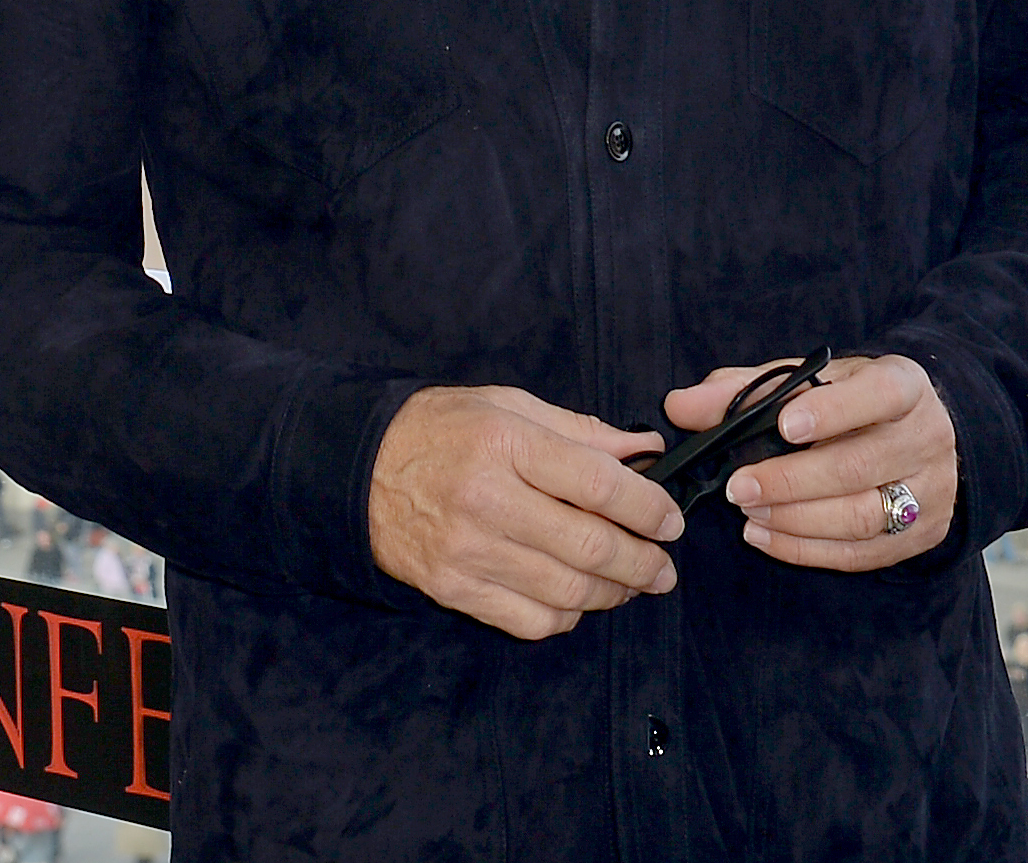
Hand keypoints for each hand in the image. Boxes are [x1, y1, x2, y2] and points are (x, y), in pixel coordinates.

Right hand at [367, 385, 681, 638]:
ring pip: (567, 591)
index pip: (596, 482)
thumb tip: (644, 451)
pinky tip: (576, 601)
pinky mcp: (453, 588)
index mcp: (503, 442)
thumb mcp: (506, 406)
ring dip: (612, 594)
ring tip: (630, 584)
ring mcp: (467, 550)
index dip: (647, 507)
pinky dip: (565, 618)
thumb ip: (578, 431)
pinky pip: (530, 620)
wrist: (358, 468)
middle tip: (663, 567)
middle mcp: (485, 498)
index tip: (670, 520)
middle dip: (642, 562)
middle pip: (589, 544)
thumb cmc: (439, 430)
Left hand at [662, 353, 956, 571]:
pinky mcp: (921, 534)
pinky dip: (808, 549)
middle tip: (738, 488)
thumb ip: (745, 389)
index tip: (785, 425)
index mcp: (904, 385)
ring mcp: (930, 491)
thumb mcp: (810, 380)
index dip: (834, 411)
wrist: (920, 433)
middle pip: (861, 465)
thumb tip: (680, 406)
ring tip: (748, 513)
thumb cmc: (853, 401)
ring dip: (797, 520)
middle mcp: (926, 437)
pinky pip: (863, 552)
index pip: (879, 395)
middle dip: (792, 481)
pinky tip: (765, 537)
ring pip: (863, 517)